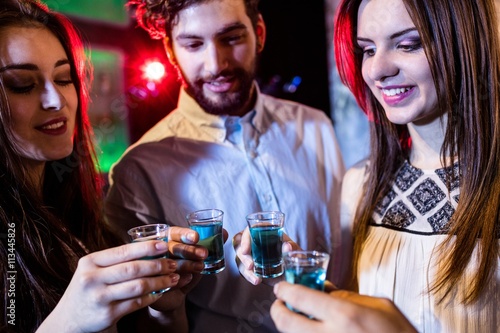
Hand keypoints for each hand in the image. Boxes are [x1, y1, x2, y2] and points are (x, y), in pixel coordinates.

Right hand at [37, 240, 178, 332]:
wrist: (68, 320)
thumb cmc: (88, 289)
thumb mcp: (93, 270)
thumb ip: (115, 261)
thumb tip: (150, 246)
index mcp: (90, 262)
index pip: (123, 251)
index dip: (146, 248)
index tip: (165, 245)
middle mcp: (92, 279)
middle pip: (133, 268)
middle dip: (157, 265)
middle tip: (173, 264)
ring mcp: (99, 298)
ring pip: (138, 286)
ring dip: (160, 281)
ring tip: (173, 278)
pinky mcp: (107, 315)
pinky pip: (136, 303)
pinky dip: (152, 296)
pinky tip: (161, 292)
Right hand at [148, 226, 208, 312]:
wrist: (173, 295)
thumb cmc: (185, 270)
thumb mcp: (198, 257)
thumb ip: (211, 244)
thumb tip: (226, 232)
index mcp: (167, 239)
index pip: (174, 232)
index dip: (185, 234)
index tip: (196, 237)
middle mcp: (157, 250)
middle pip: (172, 247)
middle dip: (189, 250)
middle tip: (204, 254)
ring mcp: (151, 266)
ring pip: (168, 262)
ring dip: (186, 264)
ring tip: (200, 267)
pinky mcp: (149, 282)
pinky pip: (164, 279)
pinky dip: (179, 279)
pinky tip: (188, 279)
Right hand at [233, 227, 299, 284]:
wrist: (293, 270)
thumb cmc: (293, 255)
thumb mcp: (295, 250)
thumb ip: (292, 247)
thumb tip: (287, 246)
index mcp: (262, 231)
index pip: (248, 231)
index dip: (244, 240)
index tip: (246, 251)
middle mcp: (253, 241)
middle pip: (240, 245)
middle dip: (244, 257)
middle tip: (251, 266)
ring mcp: (250, 253)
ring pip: (240, 259)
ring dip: (246, 269)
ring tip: (257, 279)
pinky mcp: (249, 265)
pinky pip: (244, 270)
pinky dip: (249, 276)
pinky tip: (256, 280)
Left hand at [271, 282, 416, 332]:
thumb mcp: (379, 306)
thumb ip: (348, 296)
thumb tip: (323, 290)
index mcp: (345, 315)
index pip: (301, 298)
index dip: (285, 290)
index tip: (281, 288)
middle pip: (286, 323)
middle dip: (277, 311)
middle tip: (279, 304)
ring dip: (288, 326)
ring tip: (294, 317)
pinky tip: (310, 330)